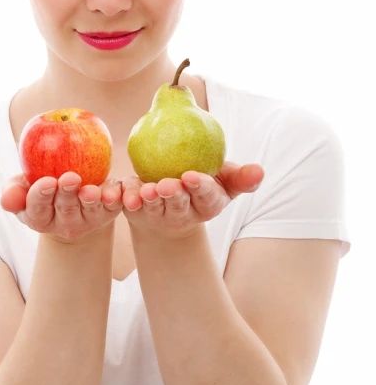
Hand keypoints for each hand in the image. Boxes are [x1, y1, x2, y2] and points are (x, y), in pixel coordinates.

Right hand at [0, 171, 123, 243]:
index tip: (46, 181)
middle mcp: (64, 224)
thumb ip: (13, 191)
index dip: (41, 196)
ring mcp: (88, 220)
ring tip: (90, 190)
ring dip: (90, 200)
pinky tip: (113, 192)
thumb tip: (6, 200)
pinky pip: (113, 205)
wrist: (72, 189)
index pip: (38, 209)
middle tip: (70, 178)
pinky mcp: (109, 211)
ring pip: (90, 210)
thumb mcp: (24, 186)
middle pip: (65, 209)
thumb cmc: (43, 186)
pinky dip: (114, 198)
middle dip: (67, 194)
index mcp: (40, 218)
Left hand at [121, 161, 264, 239]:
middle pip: (178, 205)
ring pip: (153, 207)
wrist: (172, 196)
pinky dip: (128, 198)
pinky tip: (125, 192)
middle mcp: (184, 213)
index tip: (192, 176)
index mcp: (207, 204)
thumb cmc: (203, 183)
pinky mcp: (137, 210)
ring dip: (149, 200)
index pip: (206, 197)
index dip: (200, 188)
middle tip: (167, 185)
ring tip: (146, 190)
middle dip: (174, 196)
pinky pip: (131, 204)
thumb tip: (260, 171)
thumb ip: (241, 176)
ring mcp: (159, 213)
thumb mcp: (224, 179)